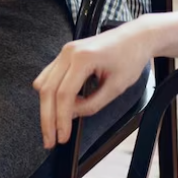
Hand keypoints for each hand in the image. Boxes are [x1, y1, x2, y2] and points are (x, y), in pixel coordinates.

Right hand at [33, 25, 152, 148]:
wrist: (133, 38)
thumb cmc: (129, 59)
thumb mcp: (116, 86)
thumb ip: (93, 103)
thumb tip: (72, 115)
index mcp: (82, 59)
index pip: (64, 94)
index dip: (61, 118)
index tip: (62, 137)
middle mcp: (67, 53)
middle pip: (48, 90)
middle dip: (47, 118)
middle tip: (49, 139)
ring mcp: (63, 52)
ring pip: (43, 83)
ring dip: (45, 107)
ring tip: (50, 127)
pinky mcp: (63, 55)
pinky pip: (48, 76)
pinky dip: (49, 94)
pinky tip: (54, 108)